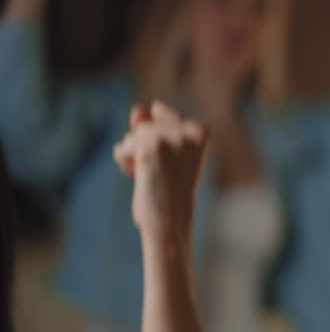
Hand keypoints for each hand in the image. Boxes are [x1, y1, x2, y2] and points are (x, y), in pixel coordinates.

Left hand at [113, 102, 209, 240]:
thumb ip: (152, 125)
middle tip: (160, 172)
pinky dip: (125, 162)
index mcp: (203, 132)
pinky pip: (124, 146)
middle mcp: (192, 131)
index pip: (162, 112)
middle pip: (147, 123)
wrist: (170, 221)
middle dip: (144, 146)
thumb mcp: (166, 153)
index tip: (169, 162)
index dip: (156, 139)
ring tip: (151, 175)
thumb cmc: (169, 191)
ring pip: (135, 134)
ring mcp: (173, 138)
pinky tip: (139, 176)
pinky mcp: (153, 148)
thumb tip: (138, 110)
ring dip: (134, 155)